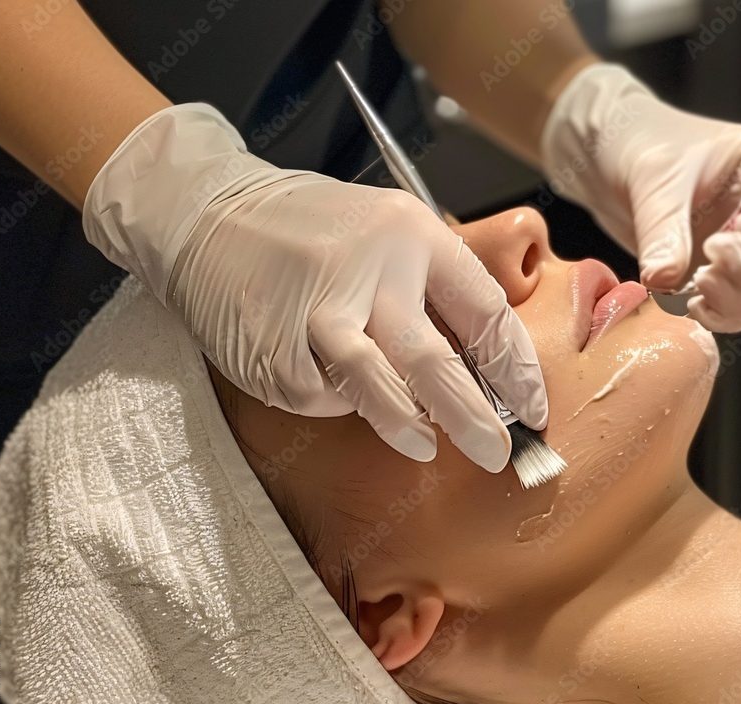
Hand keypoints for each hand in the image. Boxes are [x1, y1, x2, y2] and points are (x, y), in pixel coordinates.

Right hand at [83, 104, 547, 471]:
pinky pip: (320, 395)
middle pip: (435, 359)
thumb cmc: (312, 230)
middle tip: (499, 454)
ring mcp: (316, 310)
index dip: (515, 366)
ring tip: (426, 446)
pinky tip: (329, 384)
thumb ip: (431, 287)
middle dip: (474, 416)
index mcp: (411, 234)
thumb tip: (484, 366)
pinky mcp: (273, 347)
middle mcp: (368, 269)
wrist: (207, 213)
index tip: (532, 407)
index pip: (484, 309)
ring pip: (377, 385)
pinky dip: (335, 402)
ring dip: (408, 425)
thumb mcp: (385, 231)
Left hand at [540, 63, 740, 332]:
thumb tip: (667, 277)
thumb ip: (664, 227)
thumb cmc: (642, 144)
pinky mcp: (721, 279)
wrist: (610, 162)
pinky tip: (690, 303)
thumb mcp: (654, 176)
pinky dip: (718, 315)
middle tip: (712, 257)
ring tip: (697, 282)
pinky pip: (737, 312)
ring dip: (738, 300)